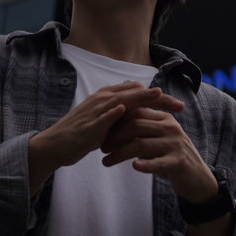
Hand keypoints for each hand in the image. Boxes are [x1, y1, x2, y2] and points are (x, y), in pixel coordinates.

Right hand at [28, 83, 183, 191]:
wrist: (54, 145)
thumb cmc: (80, 135)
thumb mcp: (104, 121)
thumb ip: (119, 114)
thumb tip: (137, 110)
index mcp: (107, 97)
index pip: (138, 90)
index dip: (158, 96)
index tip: (177, 104)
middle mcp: (102, 99)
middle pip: (135, 92)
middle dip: (159, 97)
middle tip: (180, 105)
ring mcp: (94, 111)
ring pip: (121, 99)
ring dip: (140, 97)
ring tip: (159, 95)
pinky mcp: (88, 125)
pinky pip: (101, 116)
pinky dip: (113, 111)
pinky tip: (125, 109)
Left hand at [100, 106, 218, 203]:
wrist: (198, 179)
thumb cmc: (172, 158)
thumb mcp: (159, 140)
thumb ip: (143, 131)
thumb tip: (115, 125)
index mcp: (164, 118)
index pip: (136, 113)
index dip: (116, 123)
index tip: (103, 134)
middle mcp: (170, 127)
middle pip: (135, 126)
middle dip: (114, 137)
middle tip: (102, 148)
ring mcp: (175, 144)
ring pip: (141, 144)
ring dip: (120, 154)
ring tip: (106, 162)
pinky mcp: (179, 162)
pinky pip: (158, 162)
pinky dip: (145, 164)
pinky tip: (134, 167)